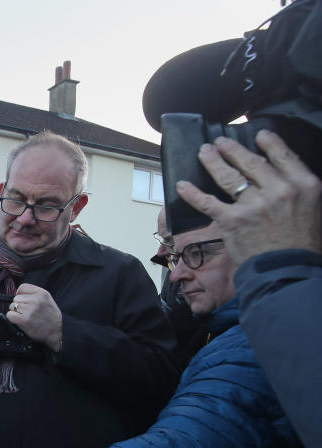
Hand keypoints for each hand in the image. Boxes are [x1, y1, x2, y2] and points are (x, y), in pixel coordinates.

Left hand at [7, 284, 62, 352]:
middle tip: (27, 312)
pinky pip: (10, 315)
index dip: (20, 294)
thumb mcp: (48, 300)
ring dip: (16, 312)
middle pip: (16, 298)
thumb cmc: (51, 317)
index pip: (22, 287)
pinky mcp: (24, 319)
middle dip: (19, 305)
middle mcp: (36, 300)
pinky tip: (20, 321)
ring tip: (25, 316)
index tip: (23, 301)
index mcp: (42, 293)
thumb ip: (35, 294)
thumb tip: (18, 293)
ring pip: (12, 306)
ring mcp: (29, 310)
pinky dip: (13, 318)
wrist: (56, 332)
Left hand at [176, 129, 321, 263]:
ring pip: (228, 176)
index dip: (269, 142)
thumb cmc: (302, 244)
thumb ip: (296, 189)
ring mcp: (254, 204)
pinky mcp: (232, 220)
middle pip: (251, 162)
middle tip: (220, 142)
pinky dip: (193, 193)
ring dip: (213, 161)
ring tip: (204, 152)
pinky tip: (182, 185)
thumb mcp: (313, 208)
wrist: (288, 271)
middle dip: (232, 149)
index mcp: (303, 184)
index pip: (283, 155)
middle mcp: (279, 190)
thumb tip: (280, 176)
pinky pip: (208, 202)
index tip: (258, 134)